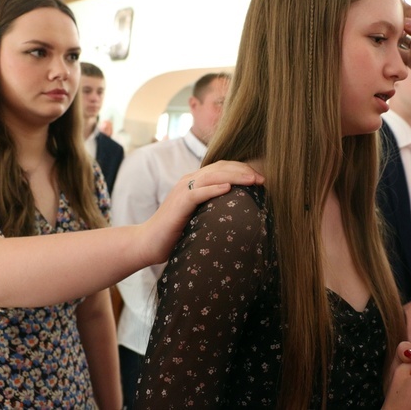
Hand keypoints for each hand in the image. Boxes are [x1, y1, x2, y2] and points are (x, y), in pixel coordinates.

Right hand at [138, 160, 264, 265]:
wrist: (148, 242)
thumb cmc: (175, 233)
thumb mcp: (199, 216)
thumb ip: (213, 208)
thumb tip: (239, 212)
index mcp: (195, 183)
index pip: (222, 168)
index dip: (242, 170)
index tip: (260, 179)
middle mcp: (188, 182)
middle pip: (220, 168)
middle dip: (243, 170)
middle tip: (262, 178)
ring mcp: (182, 191)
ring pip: (212, 176)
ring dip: (234, 176)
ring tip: (252, 179)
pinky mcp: (178, 204)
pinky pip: (197, 193)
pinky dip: (213, 189)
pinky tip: (228, 188)